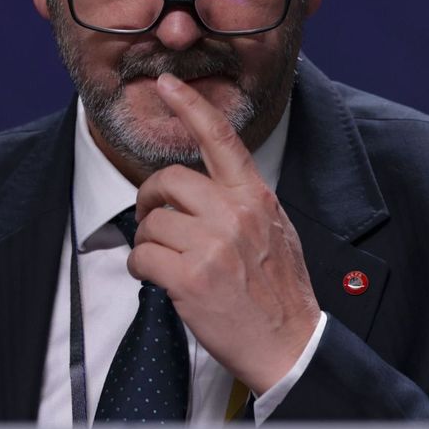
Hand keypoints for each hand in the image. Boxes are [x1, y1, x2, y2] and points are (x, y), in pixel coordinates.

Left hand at [127, 74, 320, 394]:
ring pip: (151, 222)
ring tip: (165, 261)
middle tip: (151, 217)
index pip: (221, 139)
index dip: (190, 106)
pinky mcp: (190, 278)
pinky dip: (139, 267)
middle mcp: (234, 214)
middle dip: (149, 198)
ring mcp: (212, 246)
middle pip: (168, 180)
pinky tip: (156, 279)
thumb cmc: (279, 293)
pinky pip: (141, 256)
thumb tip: (204, 190)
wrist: (289, 345)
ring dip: (147, 242)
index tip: (166, 83)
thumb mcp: (275, 231)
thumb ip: (241, 204)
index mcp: (255, 198)